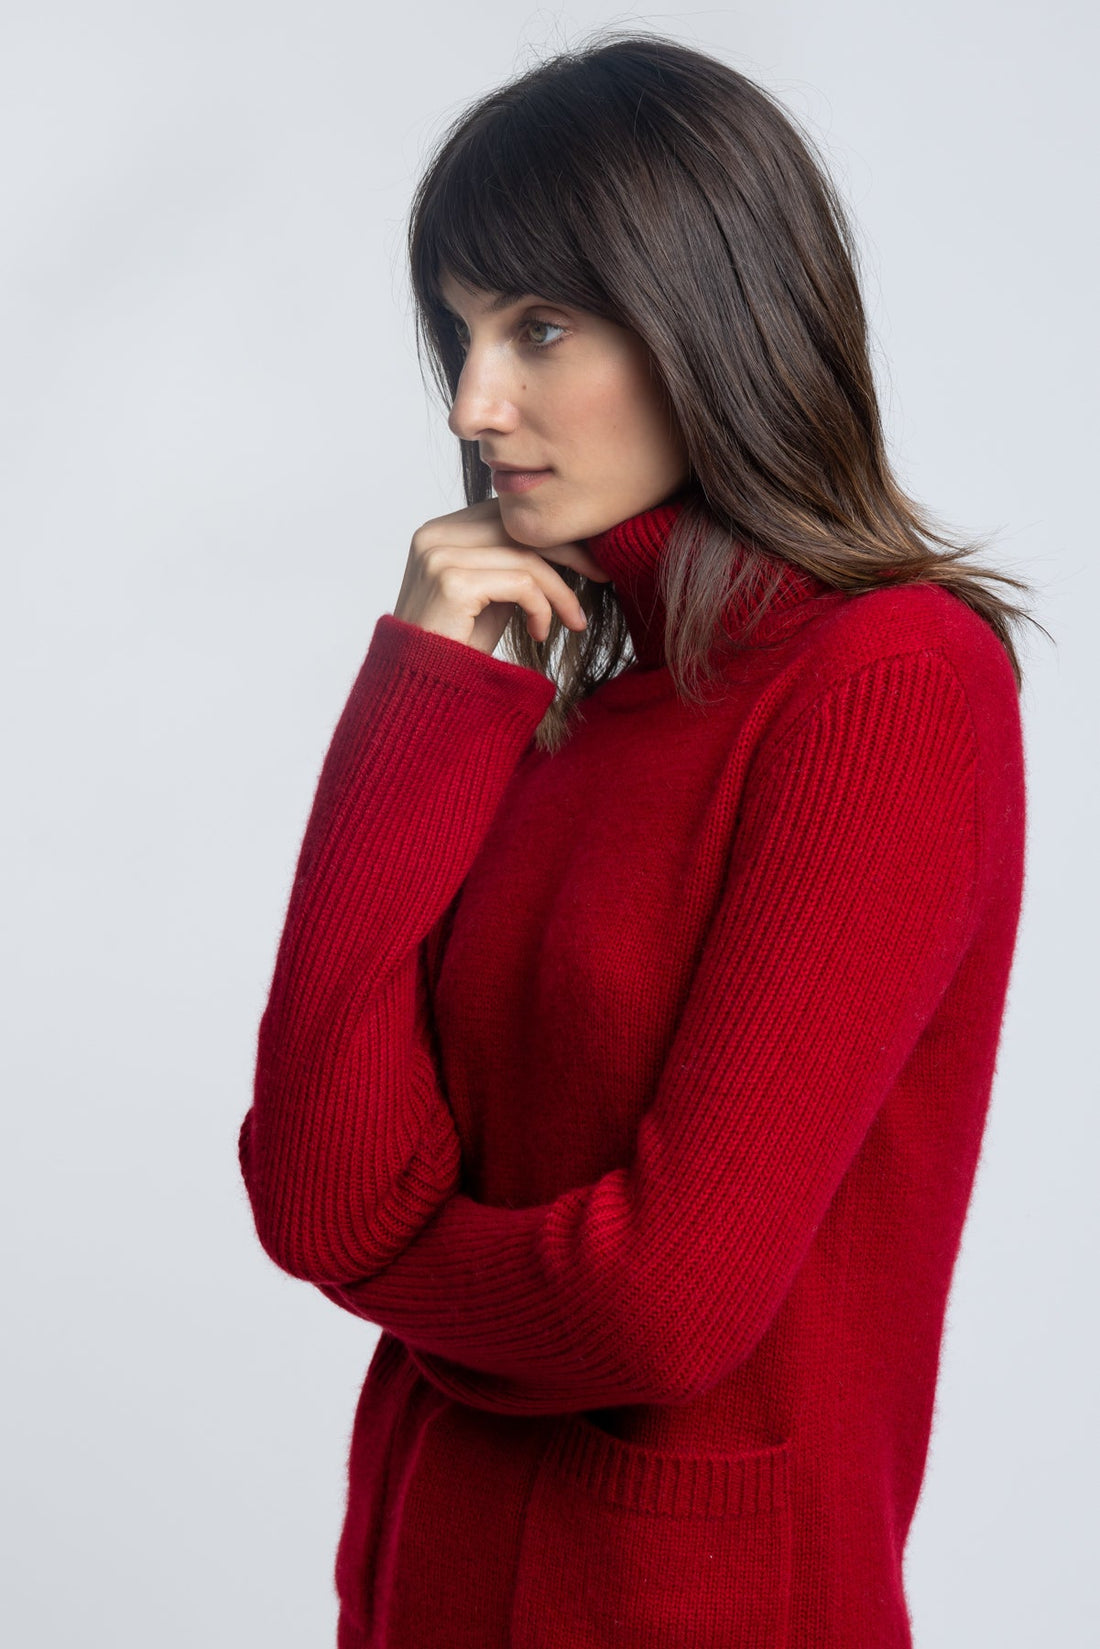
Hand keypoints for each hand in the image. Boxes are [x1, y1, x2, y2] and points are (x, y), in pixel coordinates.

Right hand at [392, 498, 612, 656]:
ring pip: (526, 558)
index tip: (587, 560)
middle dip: (568, 551)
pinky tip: (541, 634)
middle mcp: (433, 536)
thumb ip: (511, 564)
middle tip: (602, 575)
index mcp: (438, 532)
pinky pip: (522, 584)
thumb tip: (564, 544)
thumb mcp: (489, 596)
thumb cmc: (456, 648)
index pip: (506, 515)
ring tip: (574, 621)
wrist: (420, 693)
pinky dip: (543, 609)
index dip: (551, 535)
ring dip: (561, 592)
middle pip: (519, 528)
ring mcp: (439, 557)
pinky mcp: (452, 583)